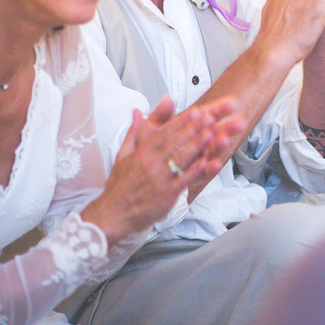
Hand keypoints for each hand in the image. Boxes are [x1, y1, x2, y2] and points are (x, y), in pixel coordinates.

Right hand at [83, 96, 243, 243]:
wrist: (112, 214)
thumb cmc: (119, 186)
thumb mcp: (122, 154)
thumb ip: (134, 132)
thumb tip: (137, 112)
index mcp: (142, 153)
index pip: (165, 132)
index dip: (182, 120)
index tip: (196, 110)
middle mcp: (151, 163)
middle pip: (176, 142)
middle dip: (195, 127)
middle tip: (211, 116)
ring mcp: (160, 179)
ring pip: (181, 158)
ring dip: (198, 145)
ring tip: (212, 132)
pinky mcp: (166, 195)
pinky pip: (182, 180)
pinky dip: (195, 171)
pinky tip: (206, 161)